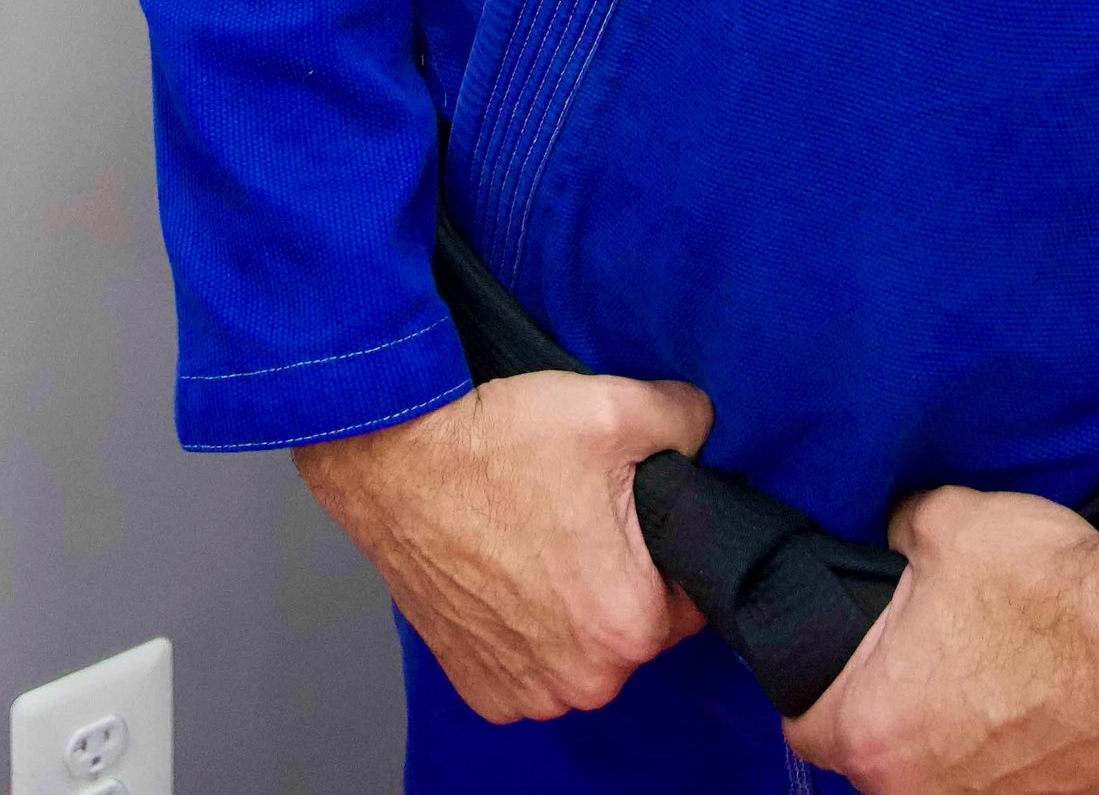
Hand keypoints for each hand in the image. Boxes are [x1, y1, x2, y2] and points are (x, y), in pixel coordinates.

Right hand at [294, 369, 712, 722]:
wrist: (393, 455)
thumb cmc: (494, 441)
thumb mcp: (614, 408)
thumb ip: (686, 421)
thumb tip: (706, 431)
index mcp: (627, 623)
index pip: (692, 595)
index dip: (670, 547)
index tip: (636, 514)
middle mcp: (580, 680)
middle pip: (633, 626)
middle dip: (620, 576)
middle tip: (584, 516)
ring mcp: (523, 690)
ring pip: (580, 650)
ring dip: (571, 608)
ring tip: (540, 540)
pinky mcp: (477, 686)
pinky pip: (528, 667)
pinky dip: (524, 630)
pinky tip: (508, 573)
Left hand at [785, 486, 1098, 794]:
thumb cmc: (1051, 587)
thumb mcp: (947, 522)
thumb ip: (900, 535)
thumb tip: (896, 536)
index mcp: (876, 729)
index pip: (807, 727)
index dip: (820, 684)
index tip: (845, 657)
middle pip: (880, 759)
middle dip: (898, 711)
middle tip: (932, 653)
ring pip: (948, 781)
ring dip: (962, 740)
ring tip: (996, 678)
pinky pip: (1018, 788)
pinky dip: (1023, 757)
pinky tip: (1046, 705)